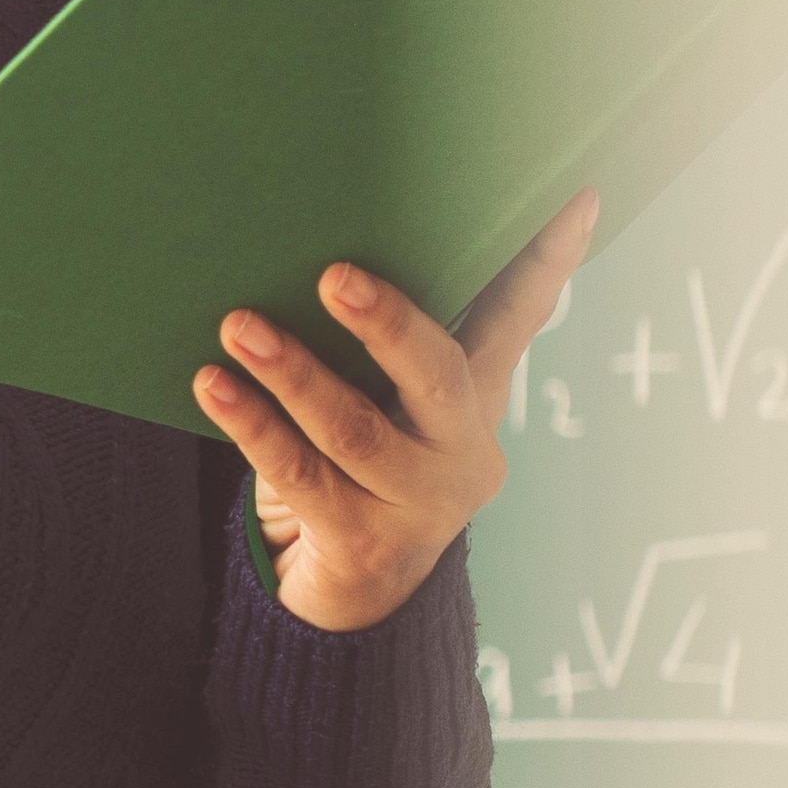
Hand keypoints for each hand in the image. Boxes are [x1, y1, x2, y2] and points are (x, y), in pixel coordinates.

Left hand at [192, 189, 600, 631]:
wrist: (356, 590)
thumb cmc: (366, 464)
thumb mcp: (398, 402)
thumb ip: (396, 338)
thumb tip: (350, 236)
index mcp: (477, 399)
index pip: (516, 318)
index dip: (545, 261)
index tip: (575, 196)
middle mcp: (463, 450)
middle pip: (434, 375)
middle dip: (387, 324)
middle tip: (335, 276)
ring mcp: (418, 502)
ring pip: (353, 429)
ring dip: (292, 373)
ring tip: (239, 327)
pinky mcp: (361, 541)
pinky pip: (298, 473)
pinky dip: (252, 424)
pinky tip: (213, 384)